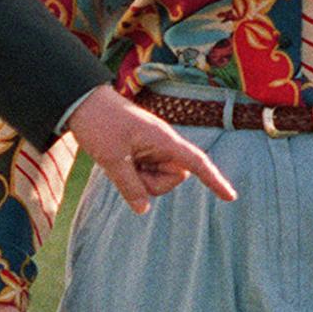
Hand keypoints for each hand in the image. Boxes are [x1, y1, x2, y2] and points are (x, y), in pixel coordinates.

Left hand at [65, 87, 236, 211]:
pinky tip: (118, 157)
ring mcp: (152, 147)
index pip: (197, 162)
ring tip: (119, 157)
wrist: (81, 101)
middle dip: (153, 182)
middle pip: (174, 178)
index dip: (214, 180)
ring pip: (157, 178)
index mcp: (164, 140)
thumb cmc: (99, 123)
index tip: (231, 197)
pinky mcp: (142, 150)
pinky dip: (132, 173)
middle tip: (126, 167)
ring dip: (139, 178)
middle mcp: (163, 143)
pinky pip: (144, 172)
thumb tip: (143, 209)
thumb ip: (130, 186)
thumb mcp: (111, 159)